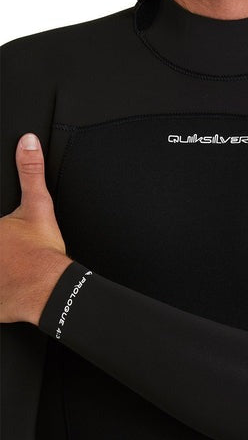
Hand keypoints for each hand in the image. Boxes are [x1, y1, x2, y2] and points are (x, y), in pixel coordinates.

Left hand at [0, 133, 73, 325]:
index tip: (4, 235)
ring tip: (9, 268)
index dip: (1, 231)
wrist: (51, 287)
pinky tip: (9, 288)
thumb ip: (30, 172)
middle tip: (10, 253)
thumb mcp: (37, 205)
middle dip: (0, 248)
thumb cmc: (43, 252)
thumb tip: (27, 143)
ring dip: (0, 269)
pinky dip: (1, 295)